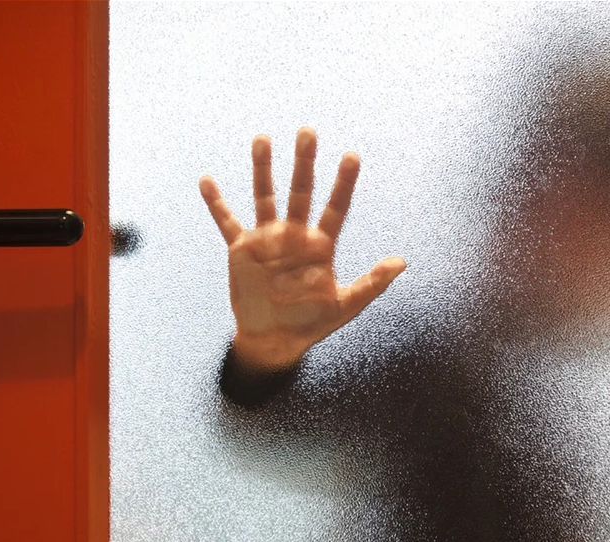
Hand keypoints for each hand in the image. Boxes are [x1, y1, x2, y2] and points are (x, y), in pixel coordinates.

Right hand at [200, 127, 405, 372]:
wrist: (274, 340)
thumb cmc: (312, 322)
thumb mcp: (346, 305)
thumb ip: (372, 283)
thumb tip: (402, 261)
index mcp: (320, 245)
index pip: (336, 208)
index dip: (344, 183)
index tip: (352, 156)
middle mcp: (294, 235)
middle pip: (301, 192)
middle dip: (304, 163)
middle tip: (308, 132)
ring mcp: (267, 239)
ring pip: (265, 196)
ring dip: (264, 169)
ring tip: (263, 139)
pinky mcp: (242, 249)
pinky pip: (227, 221)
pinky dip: (216, 203)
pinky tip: (207, 181)